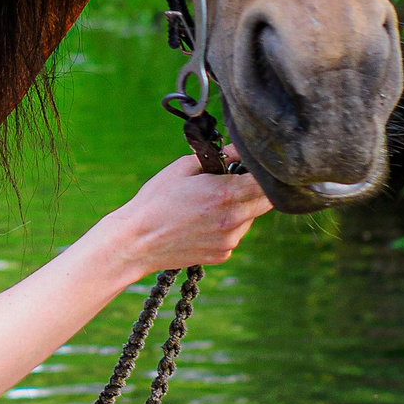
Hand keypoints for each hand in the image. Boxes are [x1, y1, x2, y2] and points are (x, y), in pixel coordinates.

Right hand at [101, 156, 274, 272]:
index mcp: (226, 194)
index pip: (266, 182)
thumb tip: (241, 149)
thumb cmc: (156, 200)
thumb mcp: (184, 167)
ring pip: (250, 218)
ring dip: (241, 208)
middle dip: (256, 189)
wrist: (138, 241)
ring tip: (209, 204)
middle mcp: (233, 220)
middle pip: (266, 202)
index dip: (263, 172)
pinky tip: (202, 222)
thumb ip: (220, 156)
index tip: (252, 166)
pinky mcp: (222, 254)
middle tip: (234, 180)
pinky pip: (235, 234)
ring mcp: (229, 241)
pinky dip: (227, 225)